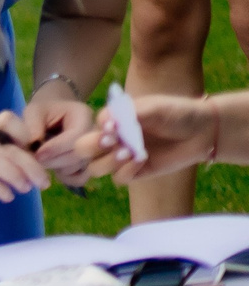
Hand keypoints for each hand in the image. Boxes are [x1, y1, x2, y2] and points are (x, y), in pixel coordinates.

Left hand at [0, 95, 97, 184]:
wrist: (53, 115)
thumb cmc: (43, 111)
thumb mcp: (34, 111)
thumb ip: (33, 125)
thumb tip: (34, 145)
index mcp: (84, 115)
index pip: (75, 137)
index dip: (55, 148)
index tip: (37, 154)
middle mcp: (96, 135)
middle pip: (80, 155)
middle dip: (55, 160)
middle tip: (36, 159)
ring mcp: (96, 152)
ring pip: (80, 168)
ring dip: (58, 168)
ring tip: (44, 159)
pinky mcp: (90, 165)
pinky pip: (80, 178)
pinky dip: (65, 178)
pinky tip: (54, 168)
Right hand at [0, 128, 49, 202]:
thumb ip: (5, 152)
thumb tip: (33, 168)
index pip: (8, 121)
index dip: (25, 133)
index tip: (32, 149)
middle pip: (13, 151)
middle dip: (33, 167)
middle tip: (43, 182)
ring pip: (2, 164)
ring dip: (18, 179)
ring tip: (25, 189)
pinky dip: (2, 191)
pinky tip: (7, 197)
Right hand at [79, 94, 220, 184]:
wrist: (202, 130)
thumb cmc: (176, 113)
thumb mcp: (152, 107)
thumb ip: (127, 113)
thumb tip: (105, 122)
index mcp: (113, 121)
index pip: (89, 127)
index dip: (96, 130)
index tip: (113, 128)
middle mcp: (113, 139)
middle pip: (83, 150)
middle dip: (91, 147)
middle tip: (110, 143)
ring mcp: (123, 157)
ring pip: (97, 168)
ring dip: (108, 161)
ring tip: (129, 152)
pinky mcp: (137, 172)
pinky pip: (120, 179)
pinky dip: (126, 171)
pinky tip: (142, 160)